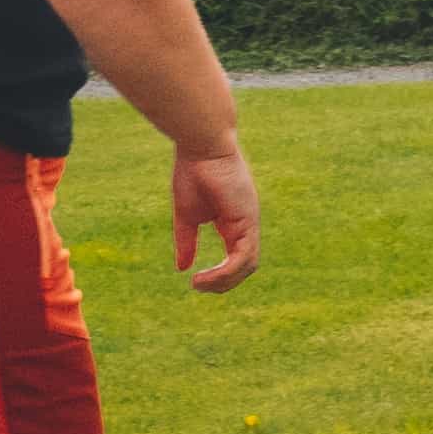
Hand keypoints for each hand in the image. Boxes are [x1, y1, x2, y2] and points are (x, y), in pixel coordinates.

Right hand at [170, 146, 260, 292]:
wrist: (201, 147)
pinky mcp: (247, 220)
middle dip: (224, 283)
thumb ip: (187, 242)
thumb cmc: (193, 172)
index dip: (221, 274)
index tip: (196, 281)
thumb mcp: (187, 216)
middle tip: (199, 286)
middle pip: (246, 266)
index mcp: (233, 223)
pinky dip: (226, 272)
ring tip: (200, 284)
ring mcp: (249, 222)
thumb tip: (183, 267)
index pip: (237, 258)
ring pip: (248, 265)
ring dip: (224, 281)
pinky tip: (204, 276)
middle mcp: (246, 224)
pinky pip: (244, 257)